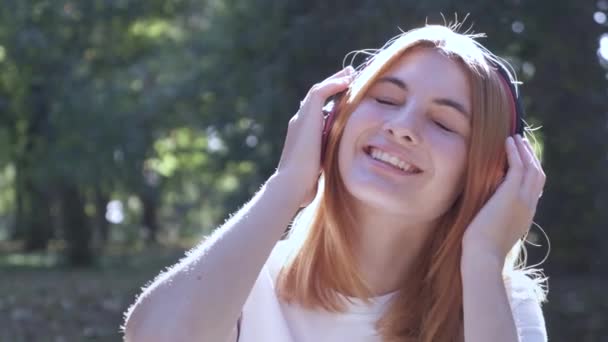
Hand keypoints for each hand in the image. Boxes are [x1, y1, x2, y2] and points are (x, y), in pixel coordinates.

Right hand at [275, 66, 354, 206]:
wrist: (293, 182)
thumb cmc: (304, 183)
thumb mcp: (319, 166)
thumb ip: (325, 160)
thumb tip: (334, 168)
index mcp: (301, 133)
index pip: (316, 111)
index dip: (330, 101)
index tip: (345, 96)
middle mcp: (299, 122)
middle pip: (316, 96)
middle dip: (332, 85)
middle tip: (349, 76)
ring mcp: (301, 118)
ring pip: (317, 90)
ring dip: (334, 80)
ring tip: (350, 74)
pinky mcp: (306, 116)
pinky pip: (319, 92)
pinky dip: (333, 85)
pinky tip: (347, 81)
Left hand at [462, 135, 545, 261]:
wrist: (483, 255)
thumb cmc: (480, 248)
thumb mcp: (493, 230)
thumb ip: (495, 216)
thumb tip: (484, 210)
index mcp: (526, 215)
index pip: (535, 188)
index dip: (531, 172)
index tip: (523, 161)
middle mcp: (529, 205)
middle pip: (538, 174)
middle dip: (531, 157)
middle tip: (522, 143)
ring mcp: (522, 199)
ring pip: (531, 167)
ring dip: (524, 150)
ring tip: (515, 137)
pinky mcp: (511, 194)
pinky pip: (517, 166)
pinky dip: (514, 152)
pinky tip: (507, 141)